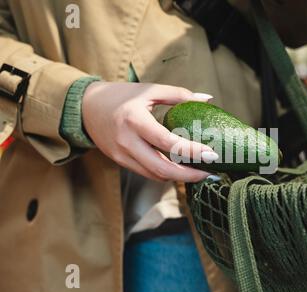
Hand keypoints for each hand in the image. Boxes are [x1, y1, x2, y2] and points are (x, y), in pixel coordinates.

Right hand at [82, 82, 217, 181]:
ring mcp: (122, 155)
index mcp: (135, 120)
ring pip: (155, 175)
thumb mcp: (149, 90)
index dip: (191, 151)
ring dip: (179, 178)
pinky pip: (147, 173)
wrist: (86, 107)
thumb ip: (178, 94)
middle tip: (210, 172)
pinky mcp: (121, 162)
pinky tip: (181, 170)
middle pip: (162, 168)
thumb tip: (207, 99)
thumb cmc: (121, 96)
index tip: (212, 154)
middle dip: (189, 175)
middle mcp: (127, 142)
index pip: (168, 143)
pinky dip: (166, 173)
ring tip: (200, 172)